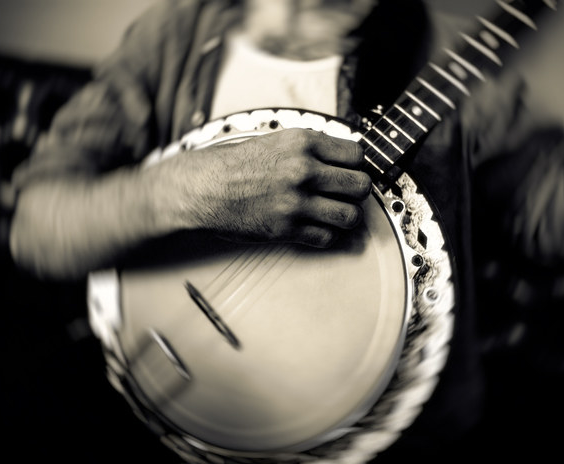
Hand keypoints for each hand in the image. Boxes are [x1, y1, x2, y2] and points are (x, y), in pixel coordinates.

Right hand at [183, 128, 371, 246]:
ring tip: (336, 213)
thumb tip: (343, 156)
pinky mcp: (286, 228)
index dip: (356, 165)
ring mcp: (296, 201)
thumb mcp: (275, 139)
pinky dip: (326, 235)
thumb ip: (310, 147)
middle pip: (360, 186)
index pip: (357, 155)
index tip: (350, 171)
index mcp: (302, 142)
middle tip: (346, 194)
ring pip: (350, 216)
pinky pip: (327, 237)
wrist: (203, 188)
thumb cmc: (234, 164)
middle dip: (357, 191)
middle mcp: (304, 170)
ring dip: (347, 216)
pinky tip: (316, 227)